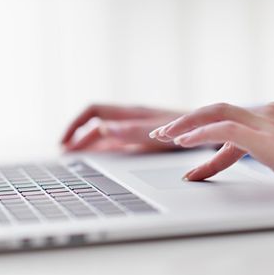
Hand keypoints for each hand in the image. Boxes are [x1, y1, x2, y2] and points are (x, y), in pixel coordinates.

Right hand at [61, 104, 182, 152]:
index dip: (76, 124)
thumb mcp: (159, 131)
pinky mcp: (141, 141)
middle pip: (95, 126)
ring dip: (88, 146)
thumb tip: (104, 129)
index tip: (64, 142)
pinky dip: (102, 152)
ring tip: (74, 160)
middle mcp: (129, 120)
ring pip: (104, 136)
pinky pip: (116, 145)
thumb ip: (132, 131)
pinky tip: (98, 162)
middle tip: (64, 155)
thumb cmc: (188, 128)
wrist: (209, 131)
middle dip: (77, 138)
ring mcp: (134, 131)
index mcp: (130, 114)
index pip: (93, 112)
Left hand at [149, 102, 273, 204]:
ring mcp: (266, 123)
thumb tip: (230, 164)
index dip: (201, 139)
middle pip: (216, 109)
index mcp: (269, 117)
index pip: (227, 123)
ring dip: (185, 125)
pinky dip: (201, 134)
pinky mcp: (266, 138)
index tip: (185, 160)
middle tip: (161, 135)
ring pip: (216, 114)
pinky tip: (183, 143)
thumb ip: (256, 153)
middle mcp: (265, 113)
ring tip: (163, 137)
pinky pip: (225, 131)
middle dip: (185, 121)